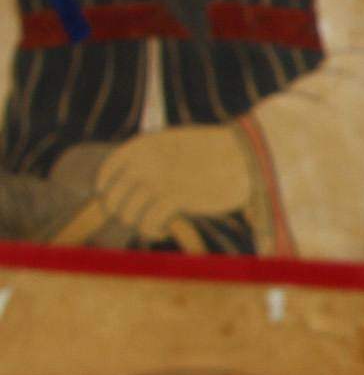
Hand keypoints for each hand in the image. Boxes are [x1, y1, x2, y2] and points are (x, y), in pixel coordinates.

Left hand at [89, 124, 253, 242]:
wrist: (245, 154)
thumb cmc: (214, 152)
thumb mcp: (173, 143)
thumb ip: (149, 158)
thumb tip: (130, 182)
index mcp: (141, 146)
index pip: (106, 175)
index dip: (108, 194)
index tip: (119, 204)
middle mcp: (144, 162)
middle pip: (114, 200)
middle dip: (124, 214)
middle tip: (140, 219)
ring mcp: (159, 179)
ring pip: (129, 214)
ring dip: (139, 225)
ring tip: (153, 226)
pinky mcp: (175, 197)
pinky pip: (149, 223)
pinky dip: (153, 231)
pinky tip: (163, 231)